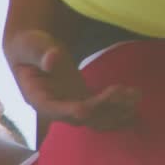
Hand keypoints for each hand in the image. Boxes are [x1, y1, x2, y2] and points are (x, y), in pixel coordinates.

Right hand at [7, 28, 139, 130]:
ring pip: (94, 118)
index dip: (84, 107)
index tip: (109, 94)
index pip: (60, 111)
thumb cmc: (28, 46)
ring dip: (116, 112)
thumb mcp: (31, 46)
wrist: (30, 50)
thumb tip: (52, 59)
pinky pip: (99, 109)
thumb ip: (40, 53)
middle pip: (82, 118)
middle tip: (129, 94)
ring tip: (136, 96)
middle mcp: (54, 108)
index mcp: (38, 98)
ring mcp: (68, 105)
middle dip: (107, 109)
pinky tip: (133, 98)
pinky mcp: (79, 99)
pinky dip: (117, 107)